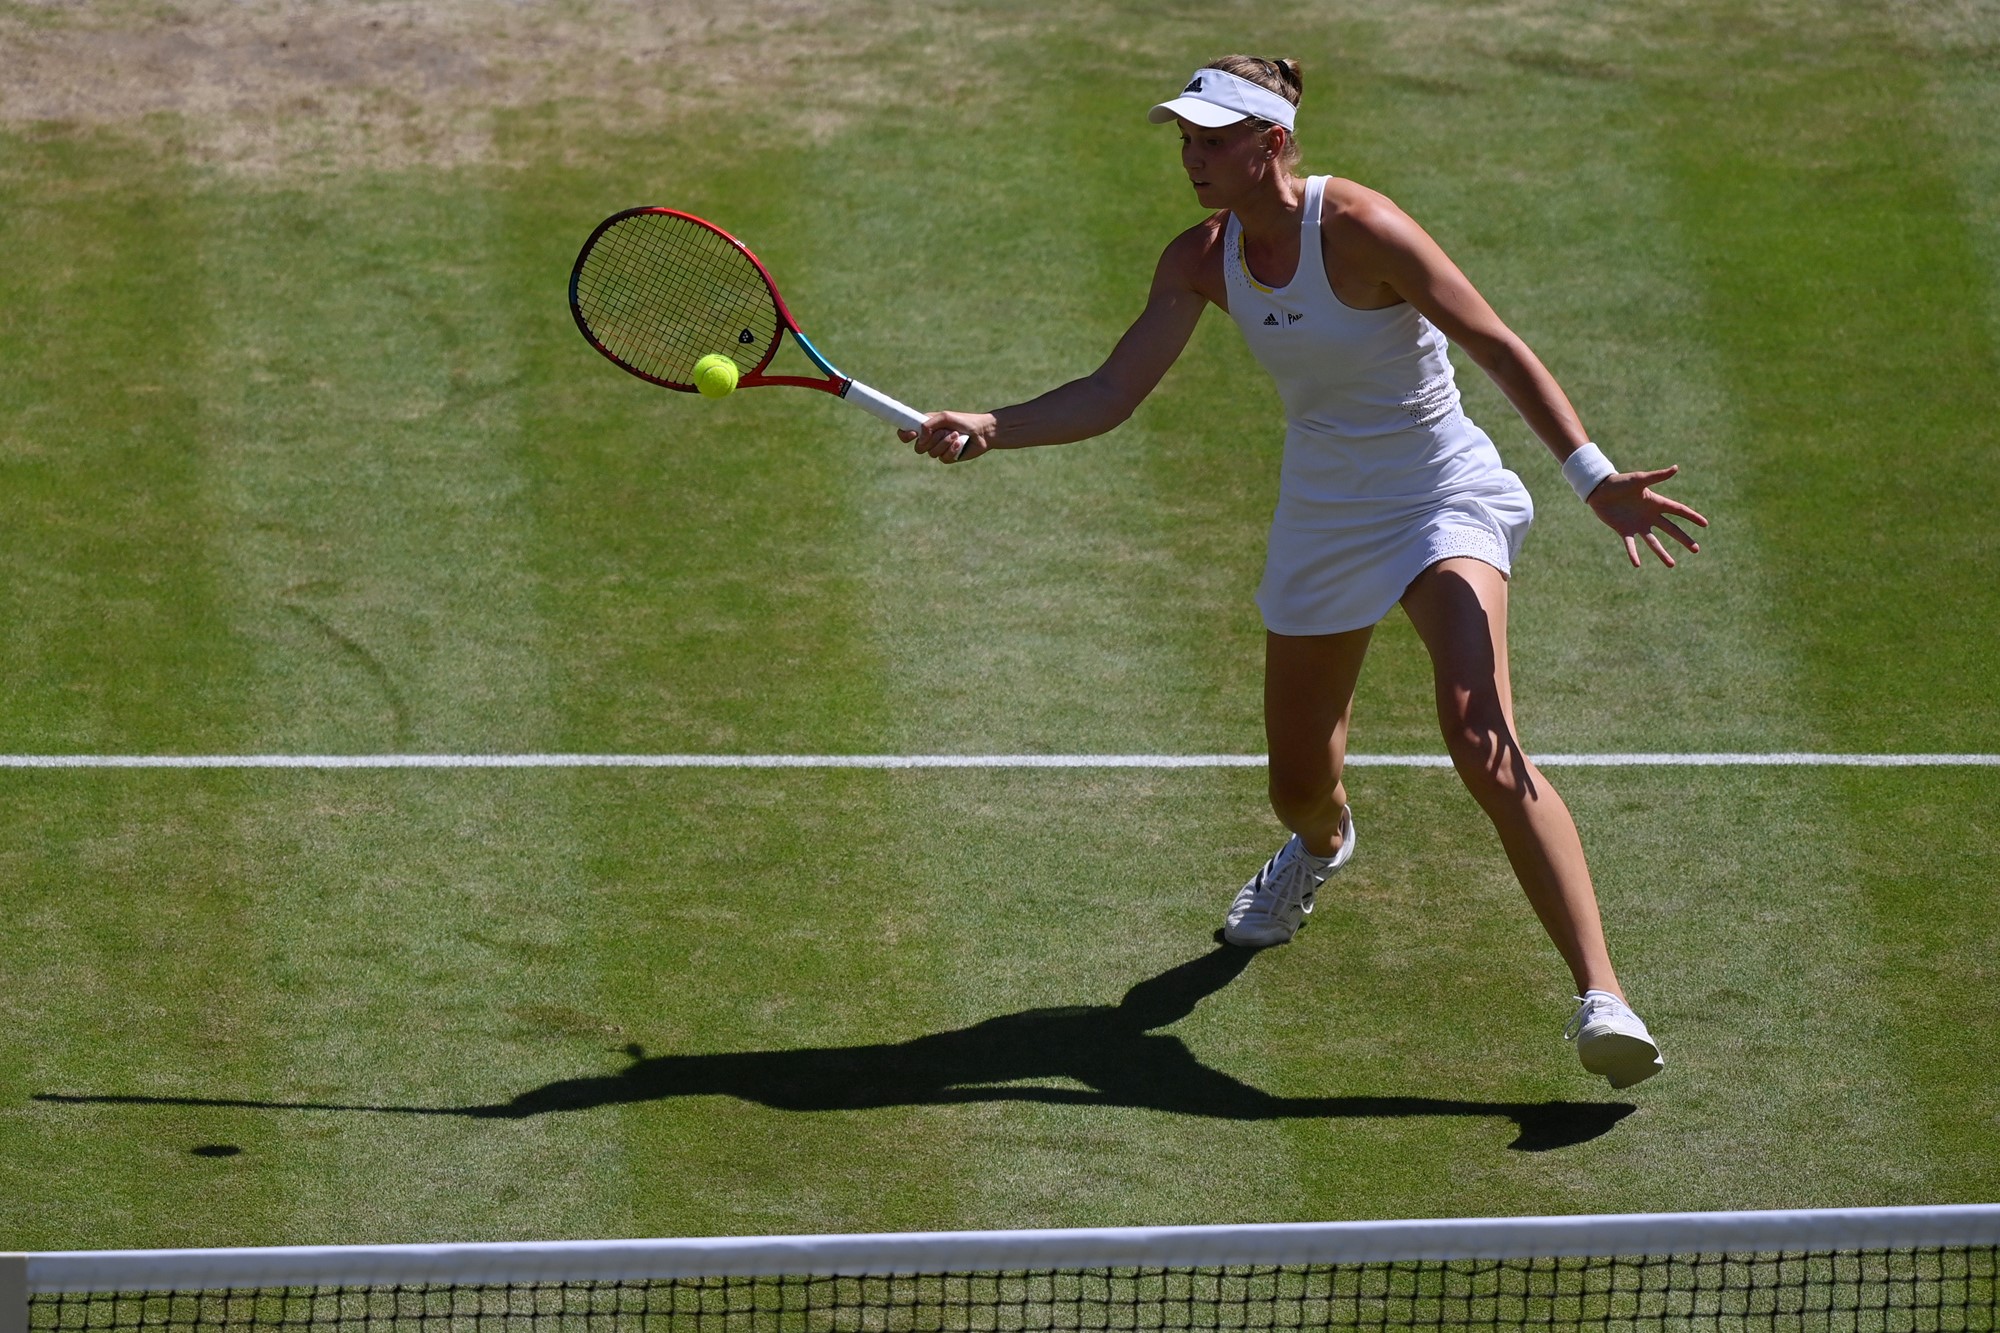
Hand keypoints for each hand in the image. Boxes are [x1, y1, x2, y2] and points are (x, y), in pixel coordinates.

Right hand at [897, 411, 994, 463]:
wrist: (982, 431)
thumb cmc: (963, 421)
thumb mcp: (944, 417)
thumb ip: (929, 424)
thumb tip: (920, 437)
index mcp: (926, 427)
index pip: (907, 433)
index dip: (905, 435)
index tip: (913, 433)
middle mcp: (930, 439)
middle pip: (918, 447)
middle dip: (932, 440)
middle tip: (945, 431)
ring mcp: (939, 449)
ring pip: (932, 453)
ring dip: (944, 443)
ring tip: (956, 435)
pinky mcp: (948, 457)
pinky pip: (943, 458)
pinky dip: (952, 450)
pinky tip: (959, 444)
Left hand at [1585, 464, 1708, 567]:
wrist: (1599, 489)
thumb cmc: (1620, 482)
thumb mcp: (1640, 479)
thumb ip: (1657, 476)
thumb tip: (1676, 468)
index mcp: (1656, 502)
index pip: (1678, 510)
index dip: (1692, 516)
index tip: (1705, 524)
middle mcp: (1650, 516)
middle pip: (1671, 529)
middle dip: (1684, 539)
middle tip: (1696, 550)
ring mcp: (1638, 525)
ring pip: (1653, 542)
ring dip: (1662, 553)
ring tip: (1672, 565)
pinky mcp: (1624, 531)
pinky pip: (1630, 545)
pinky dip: (1633, 554)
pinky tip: (1637, 565)